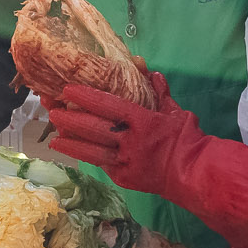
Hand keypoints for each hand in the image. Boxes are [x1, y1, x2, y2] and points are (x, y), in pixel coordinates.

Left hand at [45, 69, 195, 191]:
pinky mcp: (123, 178)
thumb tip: (147, 70)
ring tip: (54, 136)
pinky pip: (101, 164)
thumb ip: (158, 92)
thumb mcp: (175, 111)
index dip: (87, 97)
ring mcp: (125, 162)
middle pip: (95, 129)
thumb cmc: (187, 139)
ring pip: (93, 151)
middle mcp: (130, 142)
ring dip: (72, 143)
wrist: (194, 174)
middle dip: (72, 119)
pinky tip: (73, 151)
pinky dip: (86, 156)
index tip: (69, 90)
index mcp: (143, 121)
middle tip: (53, 110)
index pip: (110, 106)